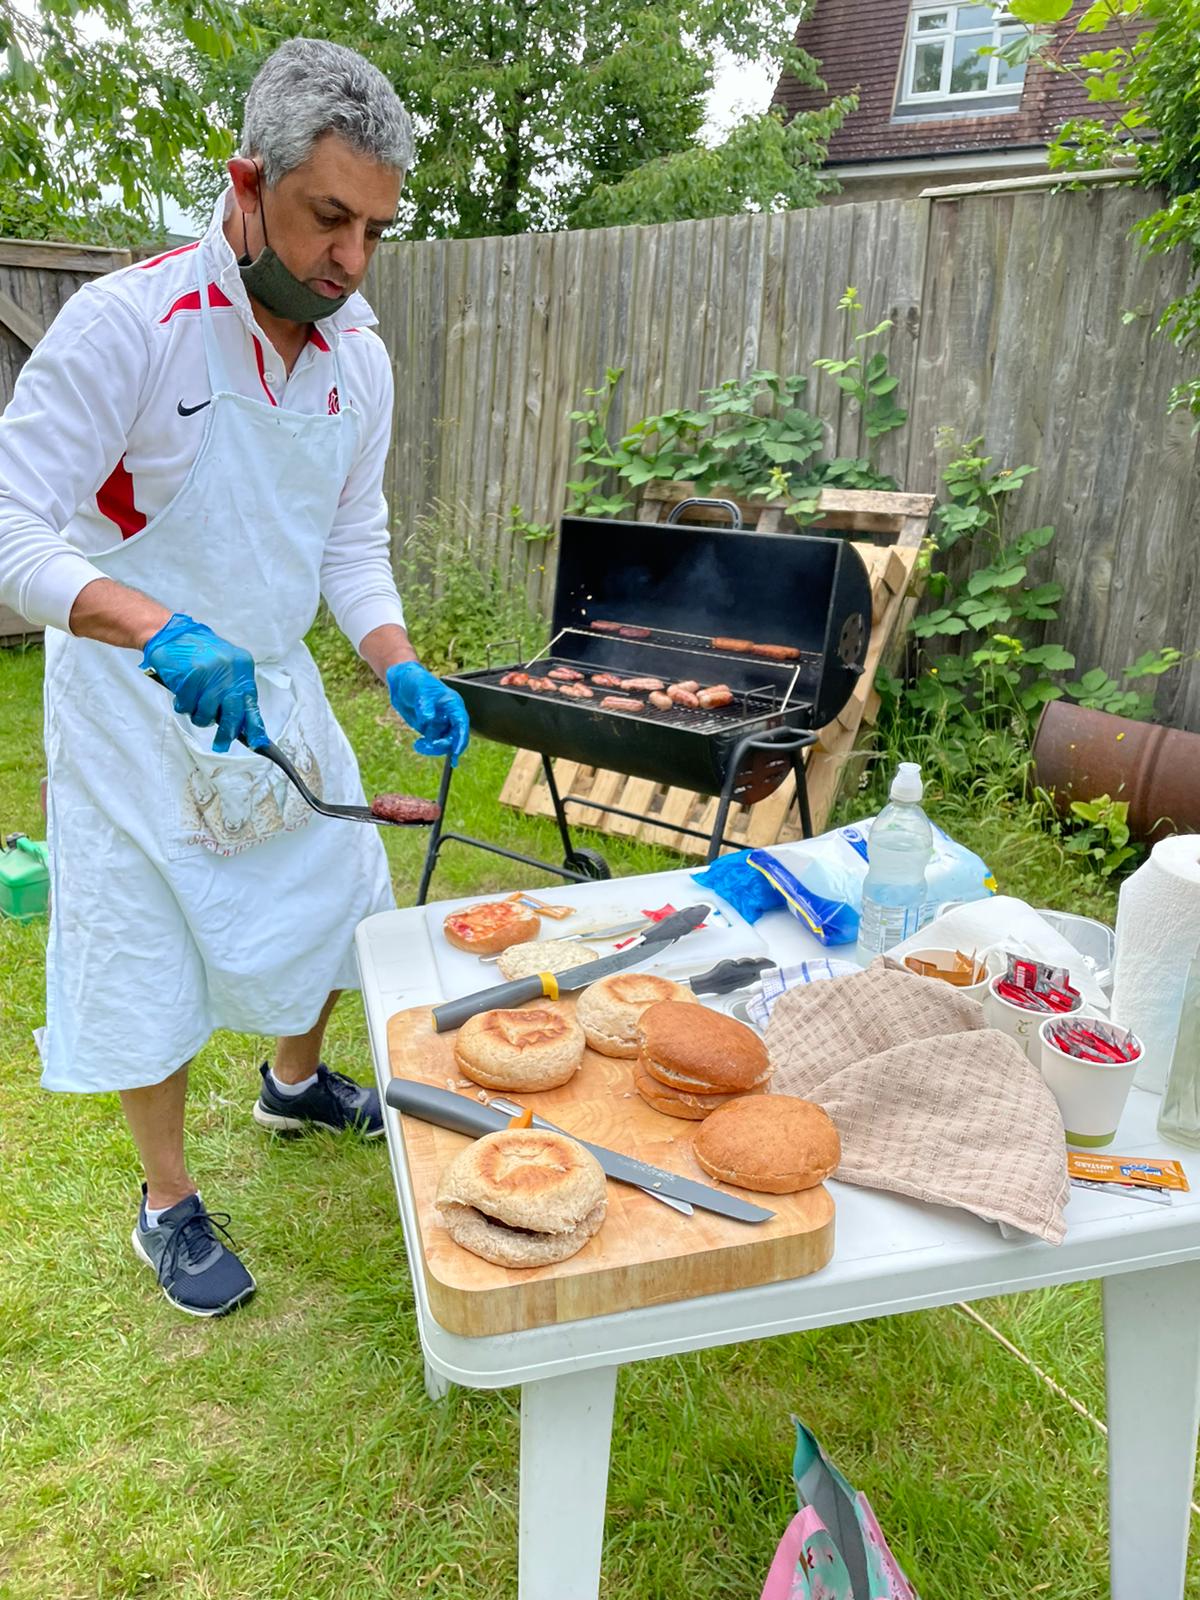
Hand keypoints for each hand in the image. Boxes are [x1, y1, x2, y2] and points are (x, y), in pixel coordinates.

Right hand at [141, 613, 268, 752]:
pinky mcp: (190, 677)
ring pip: (208, 714)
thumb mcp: (225, 669)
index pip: (252, 704)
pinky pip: (187, 706)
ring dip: (199, 716)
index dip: (255, 727)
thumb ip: (233, 692)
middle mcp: (230, 671)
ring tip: (193, 705)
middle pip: (233, 714)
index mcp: (242, 669)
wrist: (172, 633)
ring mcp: (210, 674)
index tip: (257, 744)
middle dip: (227, 734)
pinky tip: (181, 694)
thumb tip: (241, 725)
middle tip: (221, 745)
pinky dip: (183, 705)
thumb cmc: (198, 654)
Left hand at [386, 661, 469, 765]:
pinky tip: (418, 744)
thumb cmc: (415, 680)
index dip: (461, 738)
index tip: (456, 752)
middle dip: (444, 745)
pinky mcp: (430, 730)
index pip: (461, 723)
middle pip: (454, 737)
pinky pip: (433, 743)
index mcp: (453, 704)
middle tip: (429, 746)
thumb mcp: (420, 690)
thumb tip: (428, 720)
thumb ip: (425, 705)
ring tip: (419, 745)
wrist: (401, 682)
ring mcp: (440, 724)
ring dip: (433, 748)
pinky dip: (426, 747)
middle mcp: (449, 716)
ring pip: (444, 743)